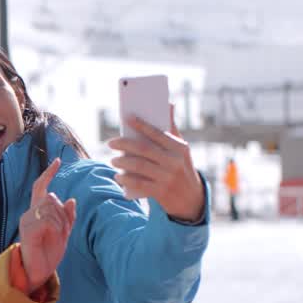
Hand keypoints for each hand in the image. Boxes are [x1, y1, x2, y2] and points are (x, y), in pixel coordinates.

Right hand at [18, 158, 75, 289]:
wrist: (38, 272)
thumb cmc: (48, 253)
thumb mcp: (63, 233)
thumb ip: (67, 217)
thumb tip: (71, 200)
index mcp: (37, 212)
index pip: (40, 187)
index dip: (48, 174)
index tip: (58, 161)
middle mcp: (29, 213)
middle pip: (52, 198)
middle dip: (63, 213)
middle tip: (63, 231)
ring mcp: (27, 221)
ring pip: (51, 208)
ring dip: (61, 222)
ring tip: (58, 236)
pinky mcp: (28, 230)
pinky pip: (48, 221)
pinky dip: (55, 229)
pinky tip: (53, 237)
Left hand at [107, 104, 204, 220]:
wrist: (191, 199)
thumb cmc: (181, 168)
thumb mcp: (182, 149)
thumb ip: (172, 128)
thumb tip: (169, 103)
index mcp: (179, 148)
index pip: (157, 133)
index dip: (141, 125)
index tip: (126, 117)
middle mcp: (174, 161)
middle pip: (144, 149)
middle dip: (124, 144)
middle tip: (111, 143)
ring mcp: (167, 177)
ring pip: (139, 166)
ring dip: (122, 162)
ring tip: (113, 160)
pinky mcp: (160, 192)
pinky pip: (138, 183)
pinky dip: (126, 179)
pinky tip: (119, 176)